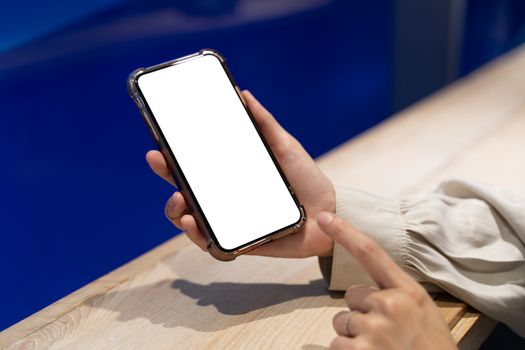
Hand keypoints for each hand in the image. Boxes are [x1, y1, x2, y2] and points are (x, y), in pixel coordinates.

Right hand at [146, 90, 335, 256]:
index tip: (160, 142)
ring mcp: (229, 220)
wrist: (330, 215)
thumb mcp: (285, 147)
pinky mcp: (238, 242)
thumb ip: (265, 124)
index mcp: (232, 174)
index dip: (174, 155)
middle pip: (185, 188)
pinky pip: (210, 242)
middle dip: (166, 175)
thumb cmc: (307, 180)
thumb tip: (243, 94)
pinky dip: (197, 235)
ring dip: (174, 209)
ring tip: (179, 200)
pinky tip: (193, 224)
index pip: (196, 164)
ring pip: (189, 217)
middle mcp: (225, 197)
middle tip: (158, 160)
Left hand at [316, 212, 456, 349]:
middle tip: (385, 334)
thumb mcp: (423, 312)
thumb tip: (360, 295)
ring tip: (380, 349)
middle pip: (350, 297)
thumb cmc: (430, 347)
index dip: (345, 232)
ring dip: (354, 337)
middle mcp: (389, 306)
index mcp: (407, 292)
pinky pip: (336, 345)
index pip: (371, 253)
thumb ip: (395, 295)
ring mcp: (374, 330)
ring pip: (342, 322)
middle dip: (360, 313)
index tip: (324, 217)